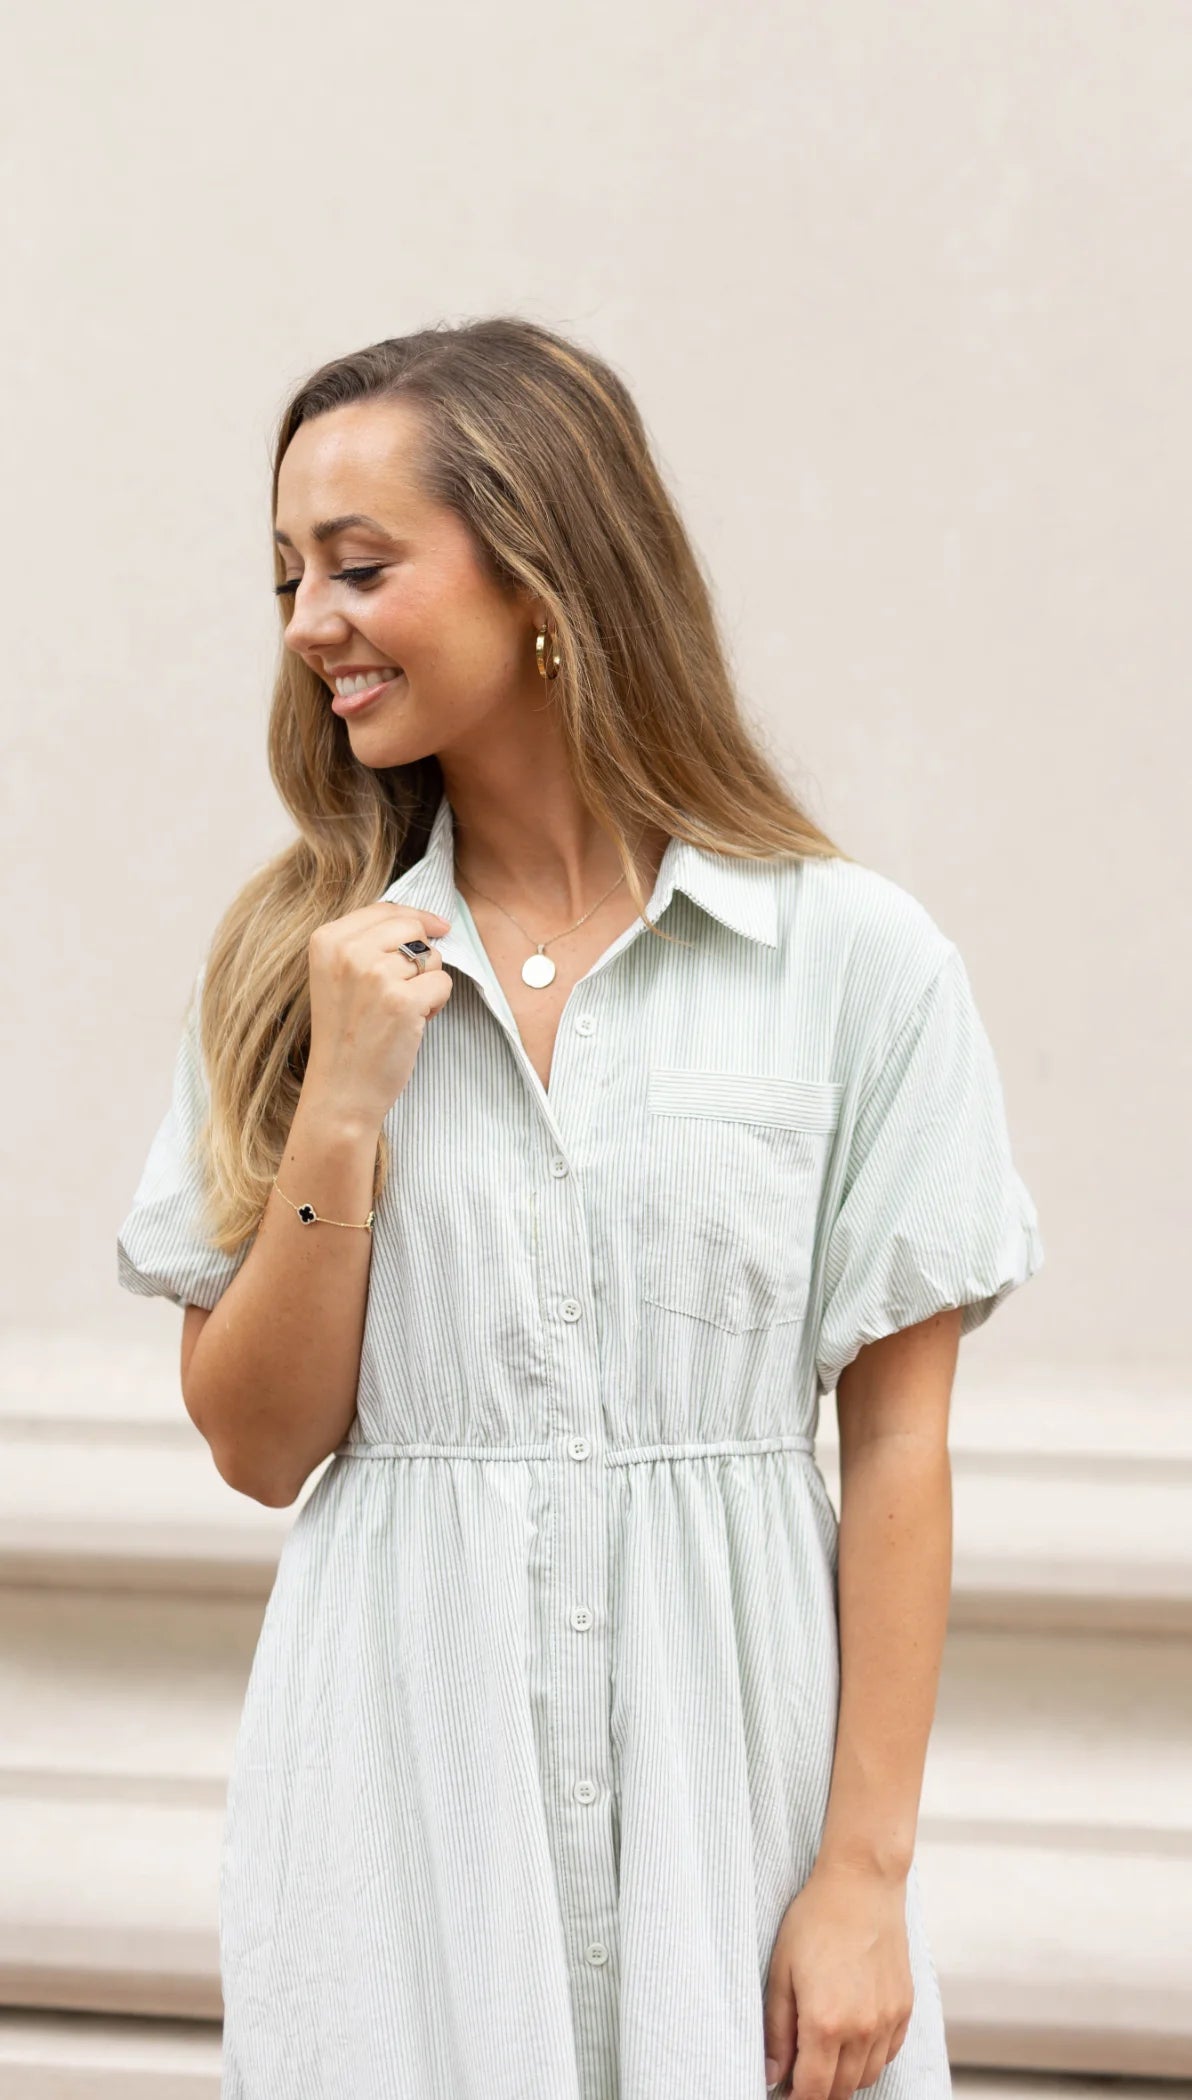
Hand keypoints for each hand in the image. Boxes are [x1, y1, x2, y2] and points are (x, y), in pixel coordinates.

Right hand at [303, 903, 454, 1131]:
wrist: (340, 1090)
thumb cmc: (345, 1035)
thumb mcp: (338, 976)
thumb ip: (369, 943)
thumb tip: (429, 922)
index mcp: (327, 939)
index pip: (386, 910)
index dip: (417, 919)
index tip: (438, 928)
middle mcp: (348, 951)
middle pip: (413, 928)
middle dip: (421, 956)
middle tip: (402, 990)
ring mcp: (375, 975)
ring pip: (432, 957)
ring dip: (427, 984)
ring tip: (400, 1011)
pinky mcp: (403, 1001)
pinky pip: (444, 982)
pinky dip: (437, 1005)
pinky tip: (412, 1024)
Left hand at [762, 1860, 913, 2097]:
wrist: (862, 1886)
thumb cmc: (815, 1921)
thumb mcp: (781, 1971)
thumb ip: (777, 2030)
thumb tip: (772, 2074)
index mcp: (826, 2022)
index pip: (813, 2091)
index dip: (795, 2099)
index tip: (783, 2092)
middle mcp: (862, 2029)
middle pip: (841, 2090)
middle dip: (818, 2091)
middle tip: (799, 2074)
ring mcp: (888, 2020)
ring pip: (866, 2077)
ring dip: (843, 2078)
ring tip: (823, 2056)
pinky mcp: (904, 2009)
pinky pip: (888, 2055)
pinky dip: (868, 2060)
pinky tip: (851, 2041)